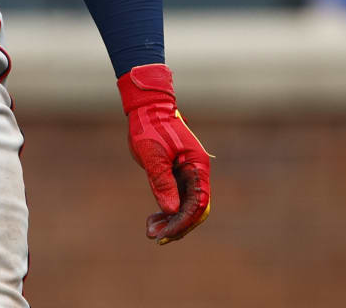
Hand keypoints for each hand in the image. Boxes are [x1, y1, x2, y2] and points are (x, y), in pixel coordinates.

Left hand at [117, 64, 211, 242]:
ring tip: (151, 230)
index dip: (183, 221)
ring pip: (186, 205)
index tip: (166, 234)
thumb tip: (171, 210)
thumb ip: (162, 181)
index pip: (198, 203)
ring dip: (171, 220)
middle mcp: (197, 172)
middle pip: (195, 208)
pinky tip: (154, 219)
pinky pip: (177, 198)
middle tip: (156, 237)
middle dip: (177, 225)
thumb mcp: (152, 154)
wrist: (147, 108)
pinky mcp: (178, 175)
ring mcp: (188, 174)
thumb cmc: (150, 126)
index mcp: (197, 166)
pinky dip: (167, 209)